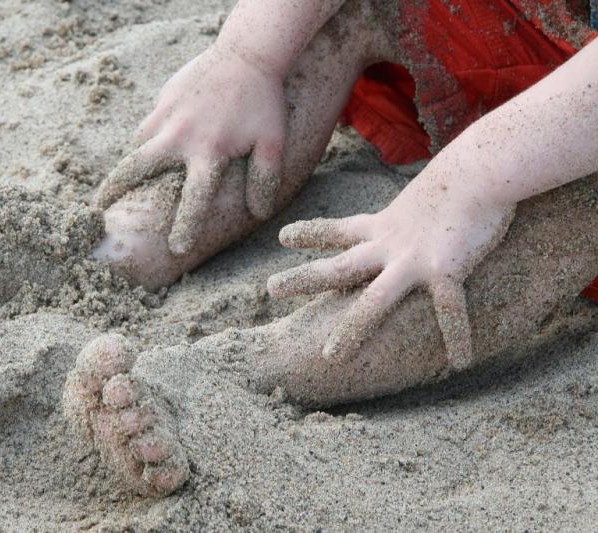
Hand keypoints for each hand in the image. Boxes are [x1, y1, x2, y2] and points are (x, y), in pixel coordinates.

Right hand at [94, 44, 287, 254]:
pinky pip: (148, 126)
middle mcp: (181, 136)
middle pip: (137, 169)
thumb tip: (258, 214)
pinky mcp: (164, 99)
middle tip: (98, 209)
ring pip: (138, 146)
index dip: (184, 226)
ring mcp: (167, 115)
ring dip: (129, 166)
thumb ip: (265, 178)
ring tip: (120, 184)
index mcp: (209, 152)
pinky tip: (150, 148)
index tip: (175, 249)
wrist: (248, 53)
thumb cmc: (263, 101)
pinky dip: (146, 141)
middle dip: (115, 190)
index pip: (193, 199)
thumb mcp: (272, 142)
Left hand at [267, 164, 515, 369]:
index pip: (339, 230)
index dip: (311, 234)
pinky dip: (457, 337)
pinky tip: (461, 362)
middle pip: (338, 267)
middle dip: (303, 279)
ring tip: (329, 357)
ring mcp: (413, 260)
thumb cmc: (466, 173)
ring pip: (373, 302)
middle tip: (270, 289)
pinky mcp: (446, 270)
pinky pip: (449, 311)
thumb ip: (421, 209)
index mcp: (386, 226)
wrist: (485, 166)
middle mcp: (390, 246)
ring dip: (350, 330)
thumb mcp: (429, 192)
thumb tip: (429, 211)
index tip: (283, 238)